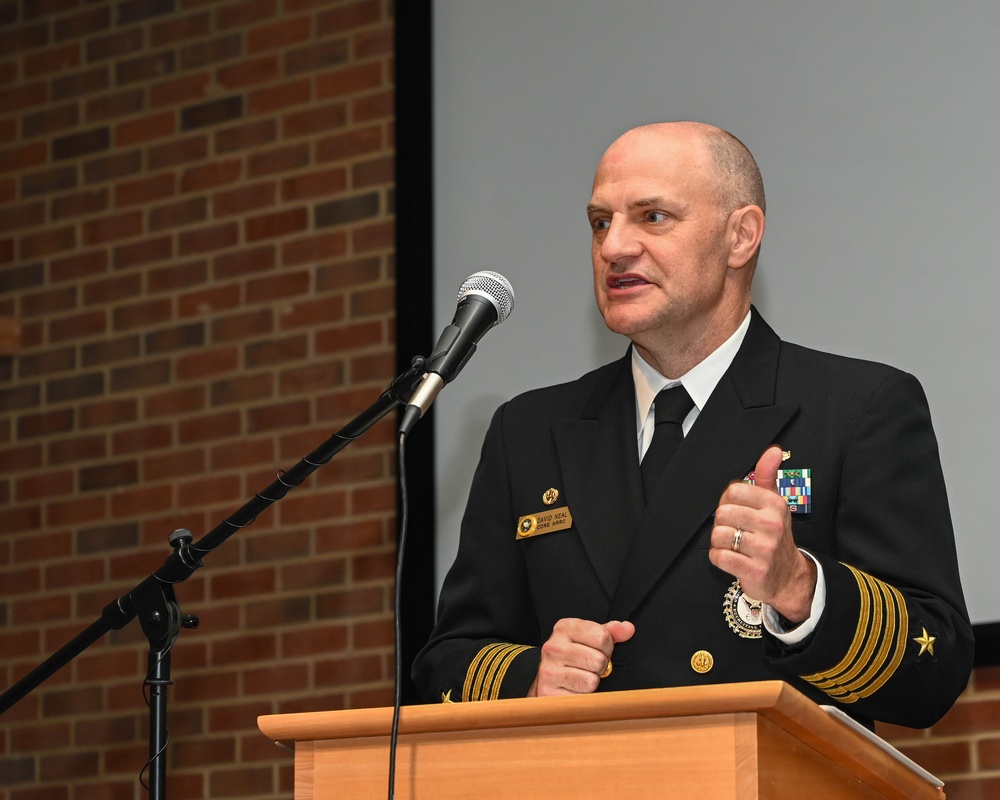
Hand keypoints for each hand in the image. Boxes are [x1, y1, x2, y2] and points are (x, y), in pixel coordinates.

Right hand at [527, 618, 634, 696]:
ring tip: (583, 676)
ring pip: (591, 681)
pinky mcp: (549, 692)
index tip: (599, 650)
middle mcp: (553, 647)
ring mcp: (549, 670)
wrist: (547, 675)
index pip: (602, 637)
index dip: (607, 647)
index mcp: (564, 627)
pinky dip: (583, 697)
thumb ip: (611, 631)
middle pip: (598, 660)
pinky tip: (575, 688)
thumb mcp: (590, 636)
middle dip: (600, 666)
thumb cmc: (573, 653)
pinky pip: (582, 699)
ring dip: (592, 682)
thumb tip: (628, 629)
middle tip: (591, 666)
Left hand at [709, 445, 816, 621]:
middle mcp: (772, 524)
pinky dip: (719, 558)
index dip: (728, 502)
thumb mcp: (773, 503)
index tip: (738, 511)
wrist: (787, 577)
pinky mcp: (754, 570)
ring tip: (734, 545)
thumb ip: (767, 475)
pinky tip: (732, 558)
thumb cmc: (774, 535)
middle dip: (723, 523)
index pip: (732, 491)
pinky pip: (718, 556)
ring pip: (718, 535)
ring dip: (720, 542)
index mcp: (775, 504)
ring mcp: (765, 549)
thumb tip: (773, 450)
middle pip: (722, 513)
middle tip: (736, 531)